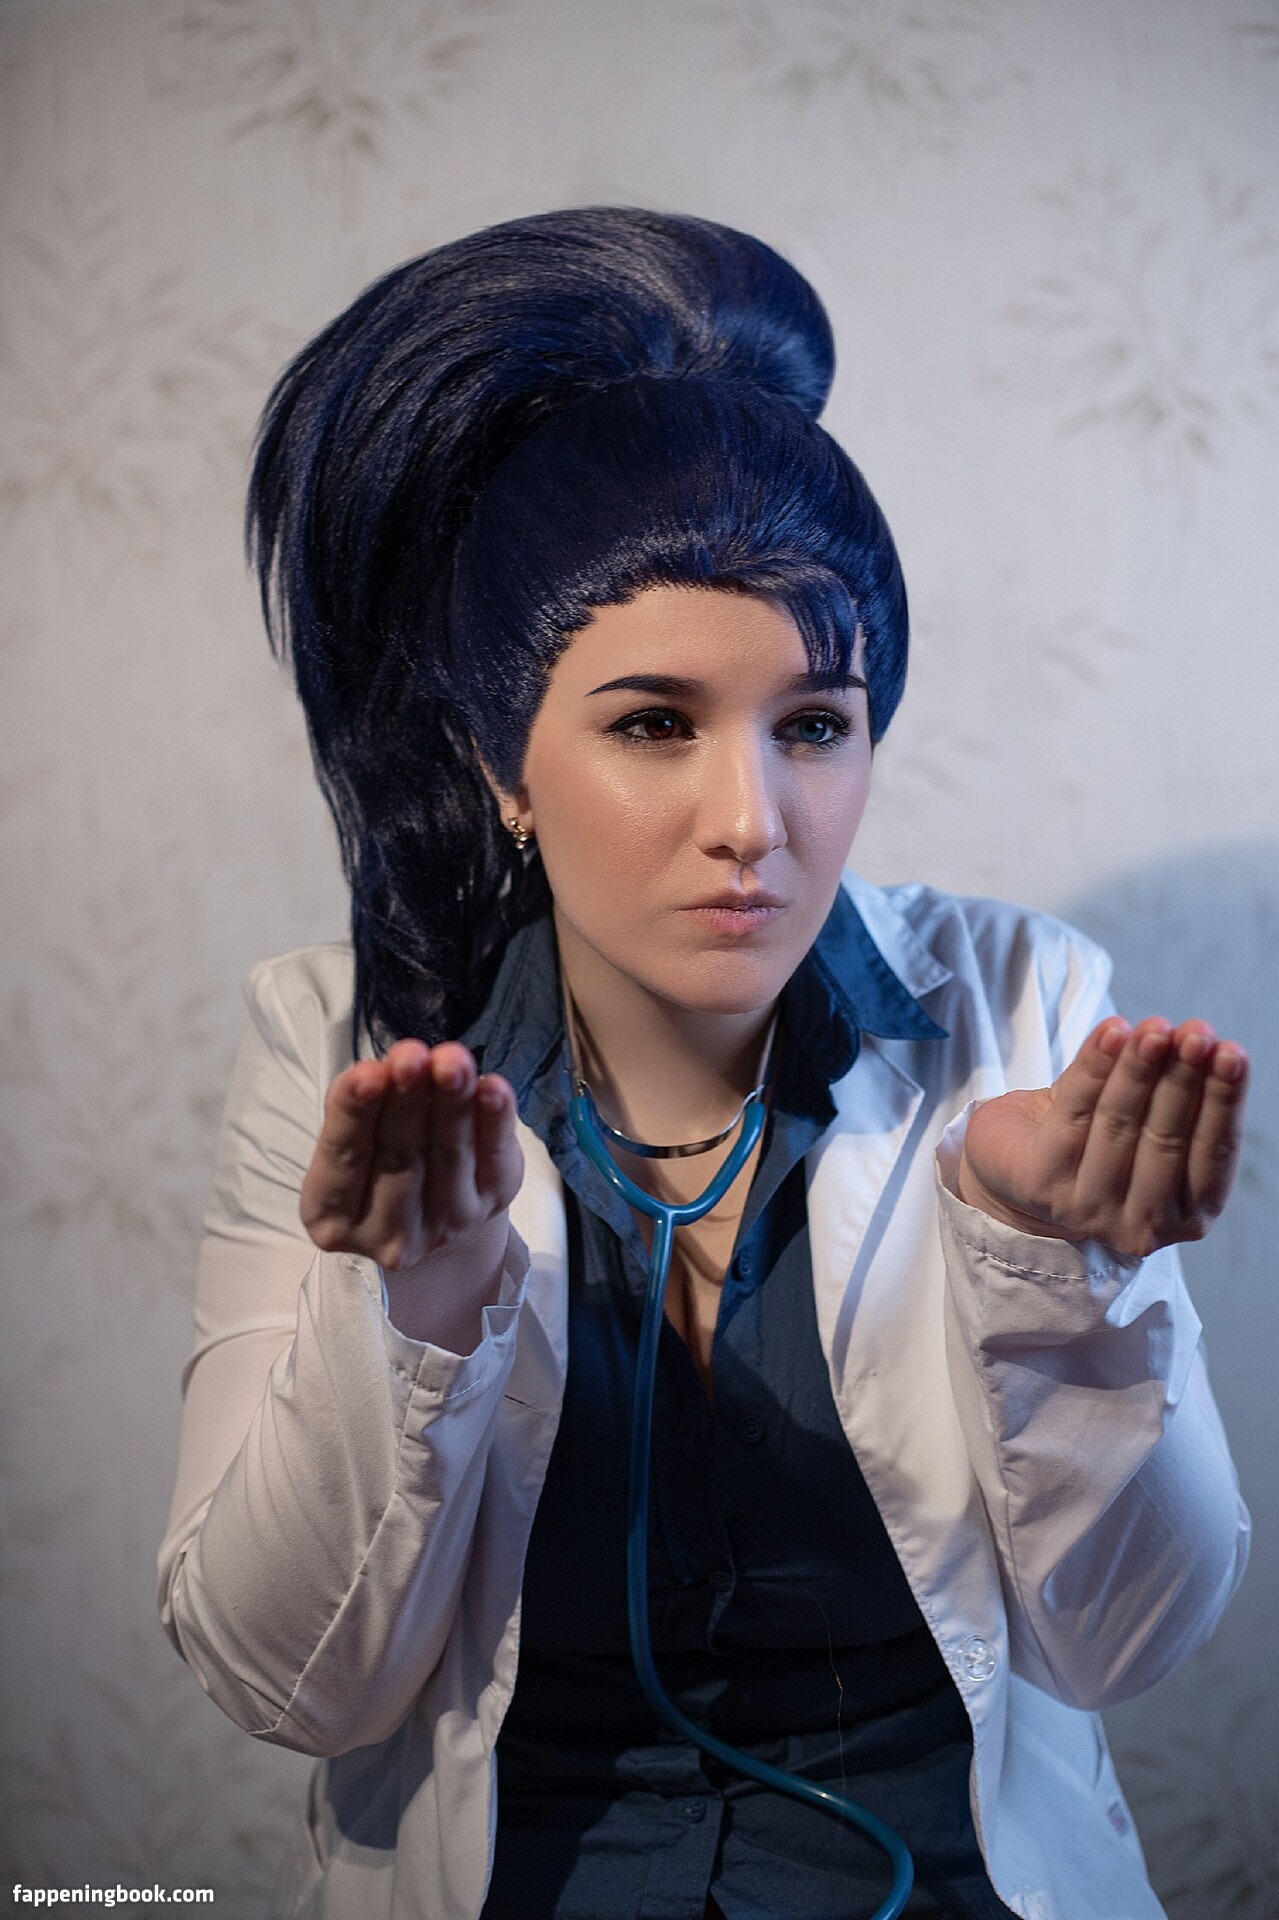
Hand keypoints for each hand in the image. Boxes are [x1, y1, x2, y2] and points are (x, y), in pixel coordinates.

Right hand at [299, 1039, 522, 1272]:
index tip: (369, 1075)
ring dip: (452, 1103)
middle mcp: (387, 1232)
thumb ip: (357, 1106)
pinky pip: (495, 1160)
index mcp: (333, 1215)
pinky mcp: (490, 1206)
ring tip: (453, 1063)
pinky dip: (496, 1121)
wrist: (430, 1202)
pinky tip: (493, 1089)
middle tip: (412, 1058)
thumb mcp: (350, 1134)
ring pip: (448, 1156)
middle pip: (399, 1158)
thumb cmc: (378, 1158)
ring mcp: (444, 1226)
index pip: (343, 1157)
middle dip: (407, 1099)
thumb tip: (384, 1072)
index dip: (356, 1113)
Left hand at [957, 1017, 1248, 1259]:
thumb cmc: (1093, 1138)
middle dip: (1184, 1079)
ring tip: (1155, 1028)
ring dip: (1139, 1068)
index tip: (1231, 1053)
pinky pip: (1073, 1112)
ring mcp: (1086, 1209)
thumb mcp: (1142, 1120)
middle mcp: (1139, 1224)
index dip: (1224, 1102)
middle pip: (1166, 1138)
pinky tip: (1112, 1032)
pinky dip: (1095, 1067)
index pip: (1213, 1153)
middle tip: (1197, 1034)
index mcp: (1183, 1213)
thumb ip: (1164, 1088)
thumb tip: (1187, 1037)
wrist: (1011, 1163)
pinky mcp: (1039, 1184)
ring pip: (1119, 1123)